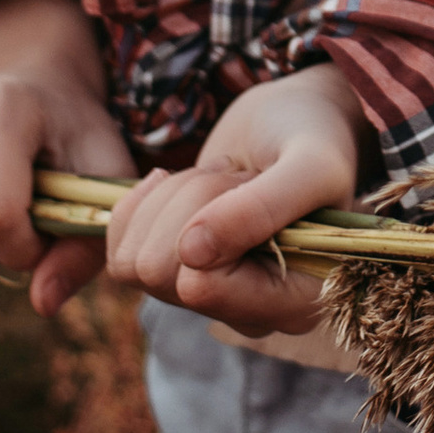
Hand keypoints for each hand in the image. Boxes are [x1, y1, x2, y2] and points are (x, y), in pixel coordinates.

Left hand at [103, 63, 364, 338]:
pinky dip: (145, 203)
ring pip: (136, 263)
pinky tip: (184, 184)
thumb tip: (190, 254)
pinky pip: (119, 254)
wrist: (290, 120)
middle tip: (238, 176)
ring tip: (223, 179)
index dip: (210, 225)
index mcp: (295, 302)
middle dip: (193, 201)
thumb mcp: (311, 163)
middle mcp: (248, 312)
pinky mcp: (172, 275)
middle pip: (161, 272)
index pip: (203, 287)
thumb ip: (264, 207)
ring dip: (175, 198)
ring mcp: (206, 296)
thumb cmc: (314, 138)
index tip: (254, 182)